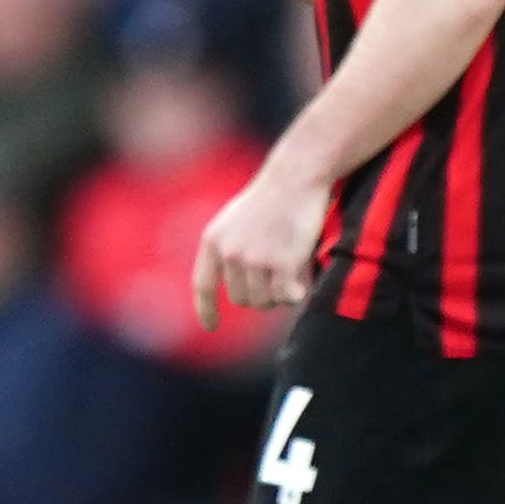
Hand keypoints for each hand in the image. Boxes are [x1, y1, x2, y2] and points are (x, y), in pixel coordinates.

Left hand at [192, 161, 329, 329]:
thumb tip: (236, 290)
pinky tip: (301, 287)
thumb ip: (228, 250)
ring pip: (264, 301)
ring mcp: (255, 259)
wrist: (296, 176)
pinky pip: (285, 297)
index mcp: (213, 240)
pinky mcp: (282, 264)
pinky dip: (294, 295)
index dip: (205, 309)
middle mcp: (230, 253)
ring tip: (289, 272)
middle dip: (259, 296)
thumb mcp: (234, 220)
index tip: (211, 327)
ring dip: (278, 294)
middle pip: (241, 299)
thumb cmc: (271, 197)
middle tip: (277, 278)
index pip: (203, 285)